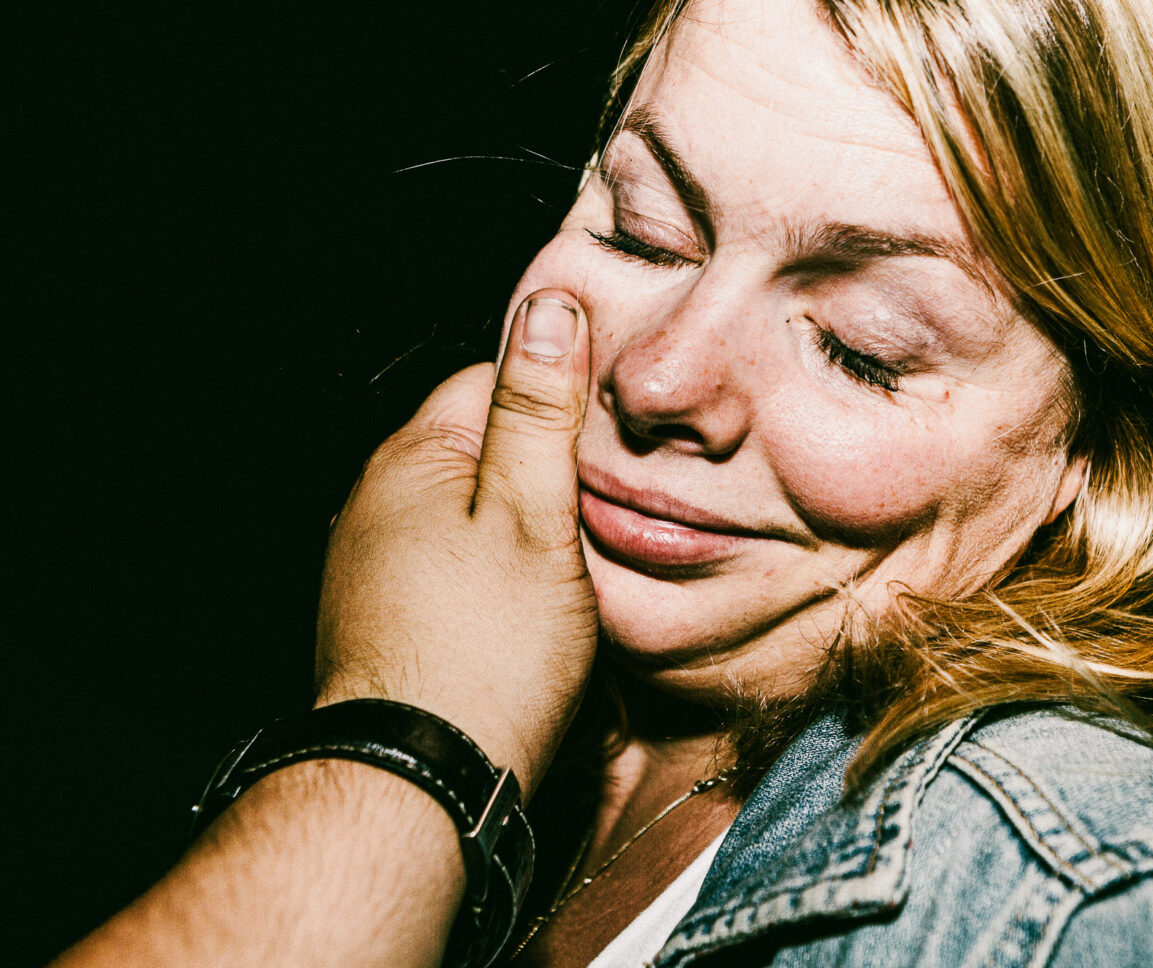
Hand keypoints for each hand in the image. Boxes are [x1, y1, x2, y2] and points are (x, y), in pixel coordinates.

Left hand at [314, 289, 595, 797]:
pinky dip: (492, 578)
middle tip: (600, 513)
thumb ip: (538, 413)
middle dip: (542, 470)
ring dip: (520, 529)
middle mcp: (376, 502)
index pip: (492, 379)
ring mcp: (371, 564)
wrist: (418, 782)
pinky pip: (451, 568)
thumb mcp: (533, 515)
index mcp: (411, 459)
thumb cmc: (485, 652)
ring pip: (469, 513)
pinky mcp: (382, 618)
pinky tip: (526, 615)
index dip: (559, 401)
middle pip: (480, 450)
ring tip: (571, 570)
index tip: (608, 439)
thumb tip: (547, 311)